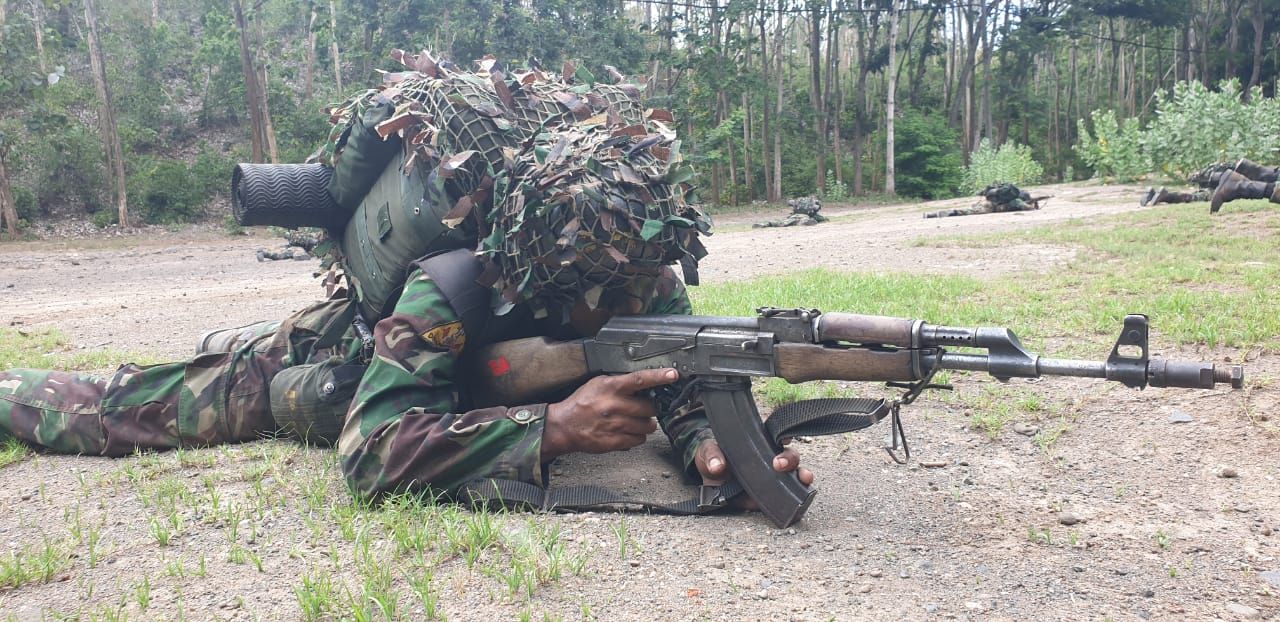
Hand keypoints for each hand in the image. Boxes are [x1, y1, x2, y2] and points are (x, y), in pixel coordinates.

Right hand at [541, 368, 679, 460]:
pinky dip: (637, 436)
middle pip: (650, 407)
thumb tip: (643, 382)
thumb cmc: (582, 403)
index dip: (659, 376)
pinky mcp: (615, 441)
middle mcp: (615, 406)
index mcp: (611, 388)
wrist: (564, 426)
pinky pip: (639, 440)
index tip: (673, 374)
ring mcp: (616, 425)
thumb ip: (619, 382)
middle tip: (643, 408)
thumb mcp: (597, 384)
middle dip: (650, 408)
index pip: (640, 379)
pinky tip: (627, 431)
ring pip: (648, 426)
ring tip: (634, 421)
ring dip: (646, 424)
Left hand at [694, 438, 814, 509]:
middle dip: (790, 460)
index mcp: (758, 445)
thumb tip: (717, 466)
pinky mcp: (770, 499)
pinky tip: (799, 506)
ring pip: (796, 477)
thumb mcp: (708, 452)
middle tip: (778, 465)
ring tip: (804, 480)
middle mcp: (770, 461)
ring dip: (803, 478)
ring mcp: (773, 480)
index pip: (776, 437)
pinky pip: (788, 501)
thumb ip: (711, 455)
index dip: (783, 437)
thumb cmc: (713, 459)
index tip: (782, 440)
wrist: (709, 482)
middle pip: (790, 457)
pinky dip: (797, 503)